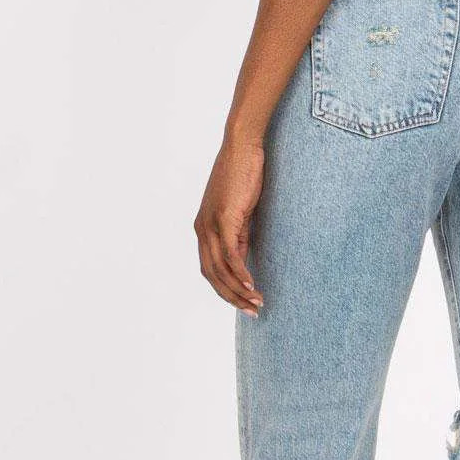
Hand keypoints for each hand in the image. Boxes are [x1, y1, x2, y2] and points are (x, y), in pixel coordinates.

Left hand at [195, 134, 264, 313]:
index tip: (244, 303)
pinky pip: (231, 254)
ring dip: (239, 290)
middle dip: (231, 297)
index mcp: (203, 228)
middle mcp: (202, 229)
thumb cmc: (243, 174)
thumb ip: (239, 235)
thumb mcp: (240, 211)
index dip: (225, 289)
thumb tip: (242, 259)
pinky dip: (240, 272)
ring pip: (220, 269)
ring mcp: (211, 224)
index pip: (210, 269)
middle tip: (252, 311)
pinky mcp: (224, 218)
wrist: (241, 147)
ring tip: (257, 302)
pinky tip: (251, 284)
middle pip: (212, 275)